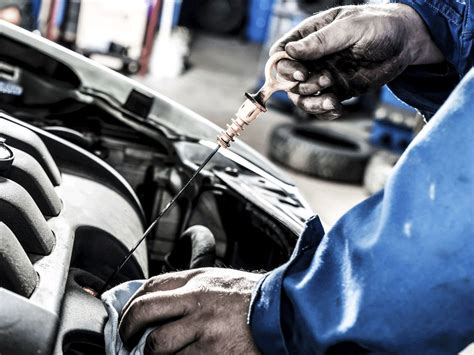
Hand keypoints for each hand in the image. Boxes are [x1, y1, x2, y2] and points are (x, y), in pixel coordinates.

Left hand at [119, 268, 262, 353]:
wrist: (284, 314)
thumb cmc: (252, 299)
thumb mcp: (218, 281)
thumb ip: (190, 288)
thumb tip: (160, 302)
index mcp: (198, 280)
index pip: (151, 286)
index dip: (131, 303)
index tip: (128, 317)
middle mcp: (196, 300)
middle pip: (144, 312)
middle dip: (127, 329)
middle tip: (126, 340)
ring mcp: (203, 328)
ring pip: (157, 345)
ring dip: (151, 353)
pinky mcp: (212, 353)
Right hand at [272, 4, 443, 118]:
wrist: (407, 42)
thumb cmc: (381, 25)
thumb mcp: (351, 28)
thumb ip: (321, 41)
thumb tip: (290, 51)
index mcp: (311, 35)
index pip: (281, 53)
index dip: (285, 67)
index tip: (302, 74)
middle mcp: (313, 57)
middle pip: (287, 79)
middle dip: (302, 87)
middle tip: (324, 81)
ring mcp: (323, 74)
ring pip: (301, 97)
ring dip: (312, 103)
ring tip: (332, 100)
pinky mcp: (336, 90)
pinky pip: (320, 106)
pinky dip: (325, 112)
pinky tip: (337, 109)